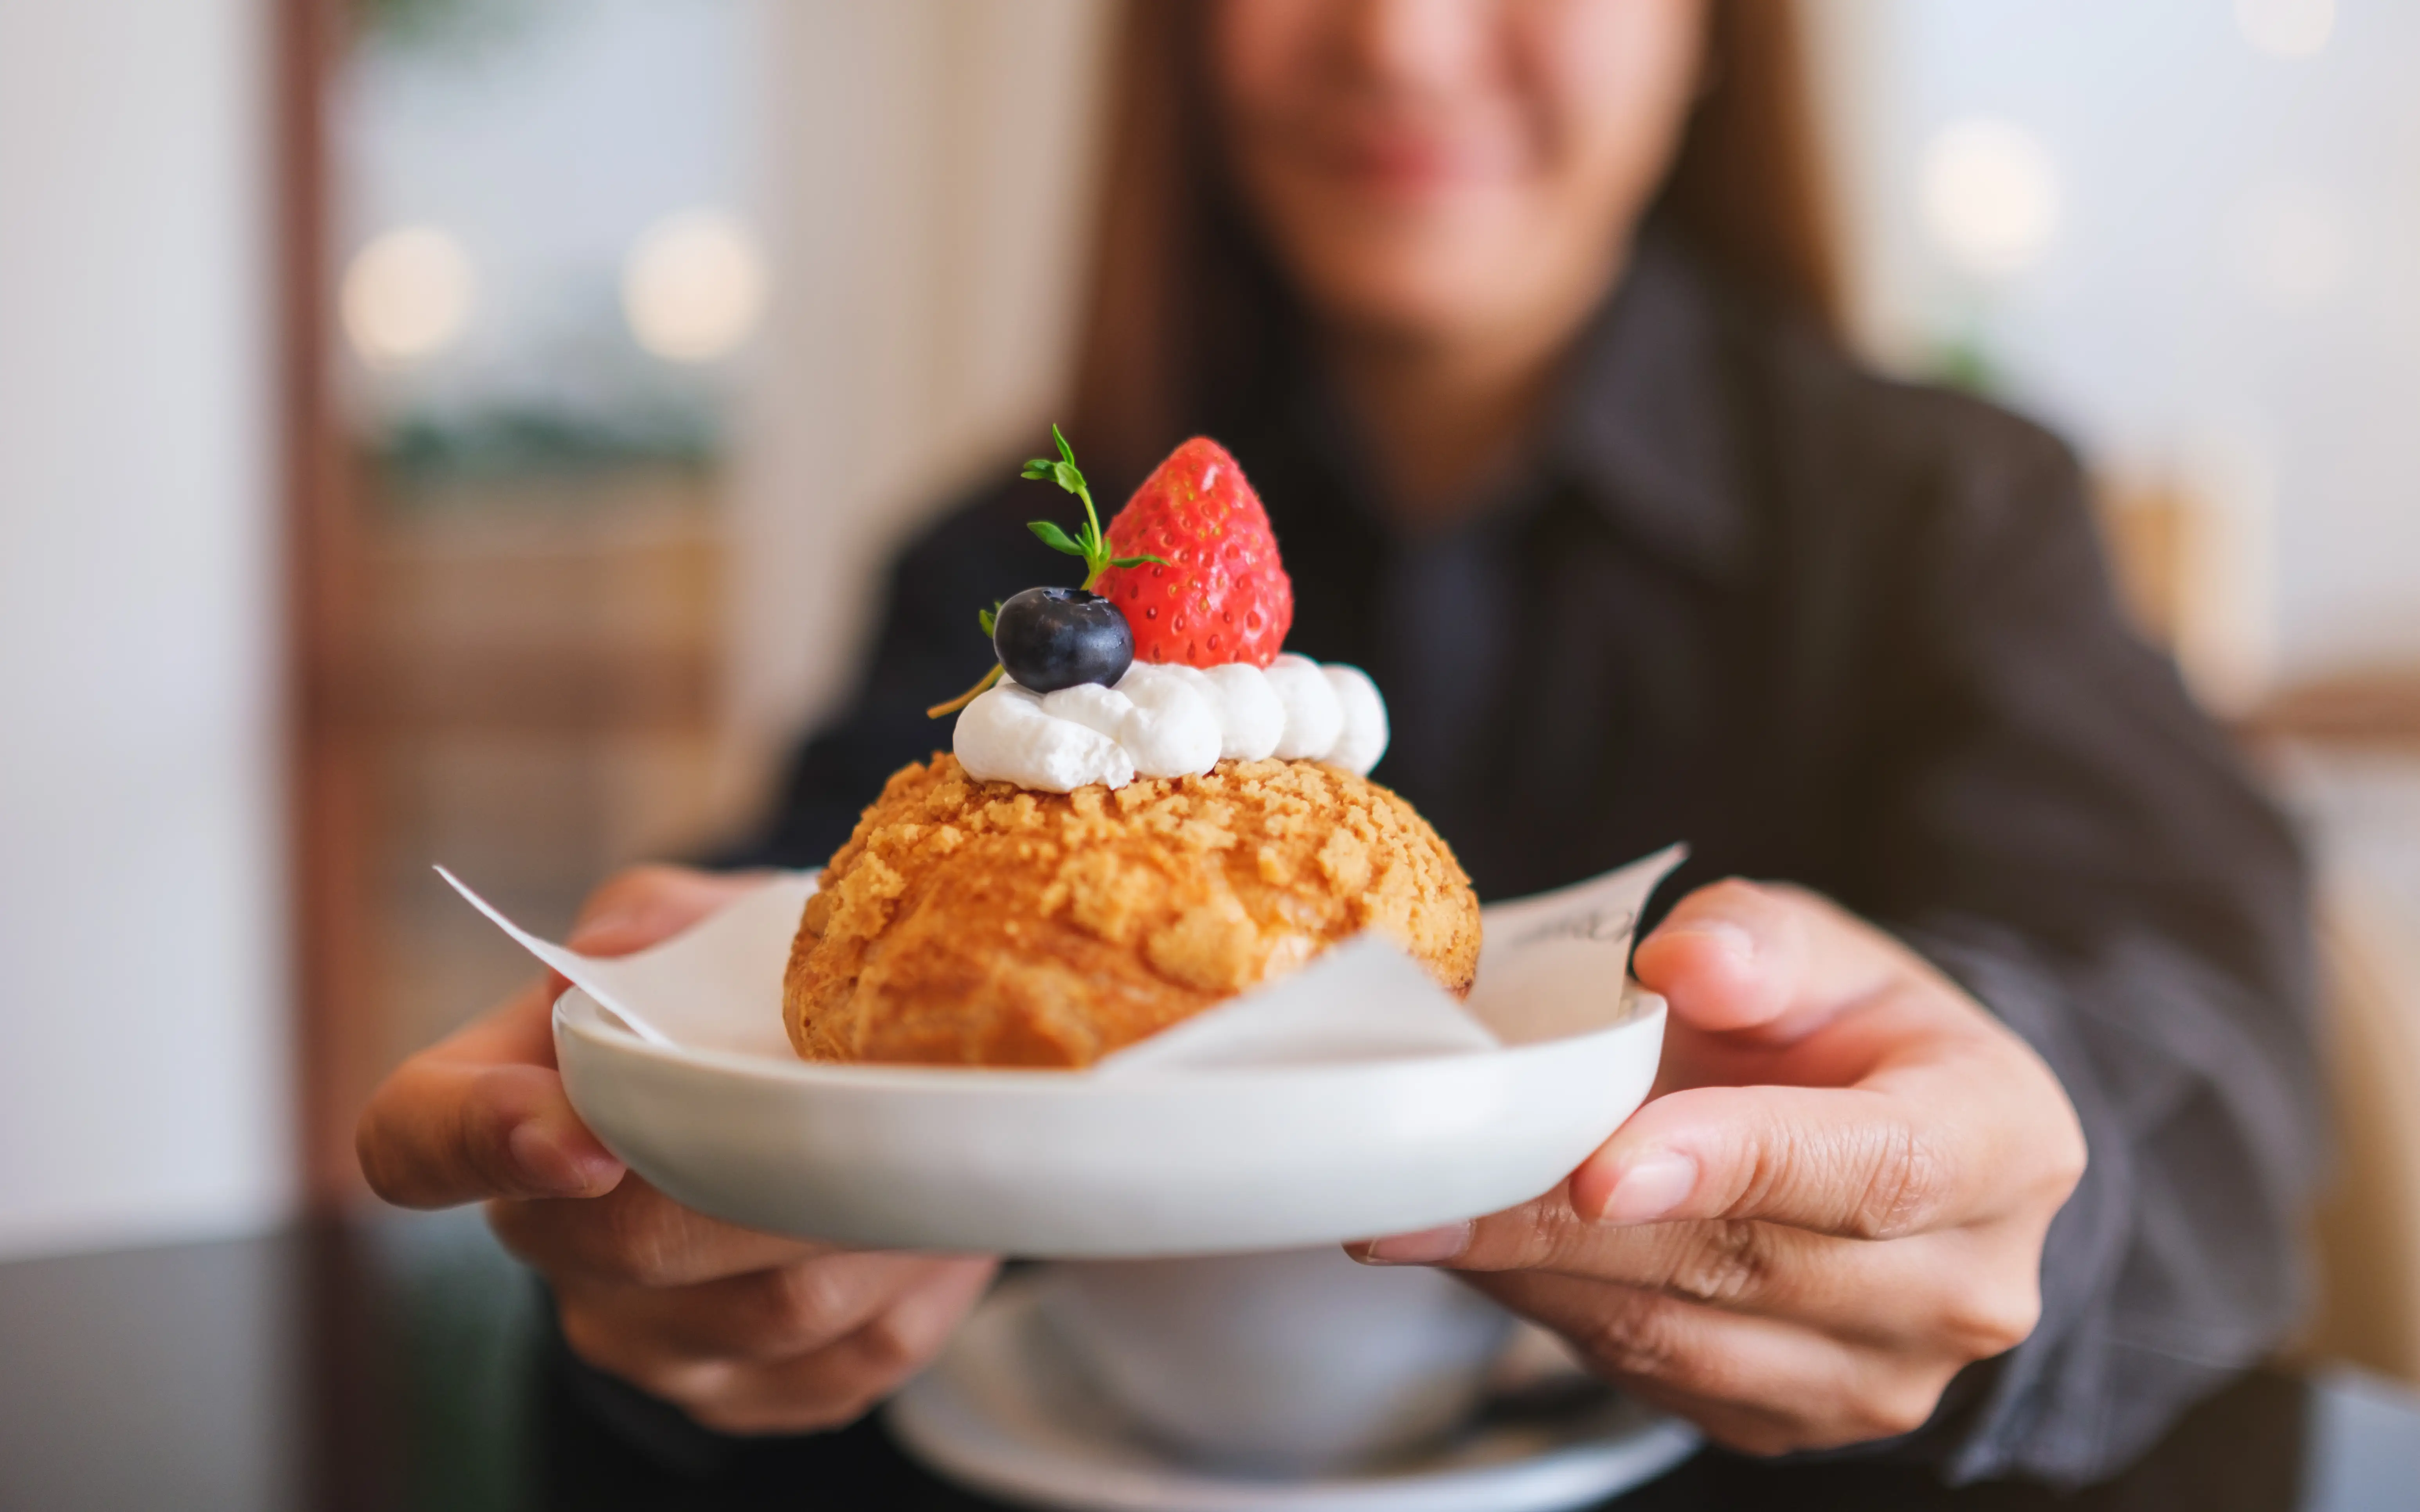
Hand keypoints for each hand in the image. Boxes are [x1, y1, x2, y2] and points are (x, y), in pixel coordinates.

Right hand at [357, 864, 997, 1434]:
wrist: (811, 1078)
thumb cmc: (730, 988)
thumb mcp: (692, 925)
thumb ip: (657, 921)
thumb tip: (621, 948)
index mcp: (496, 1105)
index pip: (417, 1141)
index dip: (482, 1141)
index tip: (581, 1138)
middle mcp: (547, 1237)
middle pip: (630, 1242)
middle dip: (771, 1174)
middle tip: (877, 1106)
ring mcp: (639, 1335)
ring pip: (769, 1312)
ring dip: (879, 1228)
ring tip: (950, 1148)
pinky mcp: (741, 1396)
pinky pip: (850, 1363)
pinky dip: (923, 1287)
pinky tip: (949, 1220)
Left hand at [1349, 879, 2085, 1455]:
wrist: (1884, 1139)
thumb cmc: (1849, 1030)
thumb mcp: (1823, 947)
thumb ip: (1758, 941)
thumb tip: (1684, 962)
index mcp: (2003, 1145)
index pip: (1870, 1168)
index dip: (1731, 1163)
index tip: (1599, 1166)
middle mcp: (1963, 1287)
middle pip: (1748, 1263)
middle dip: (1565, 1225)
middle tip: (1426, 1184)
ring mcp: (1879, 1378)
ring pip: (1677, 1335)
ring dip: (1529, 1274)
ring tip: (1417, 1210)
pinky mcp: (1787, 1419)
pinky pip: (1647, 1373)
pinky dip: (1544, 1309)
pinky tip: (1474, 1246)